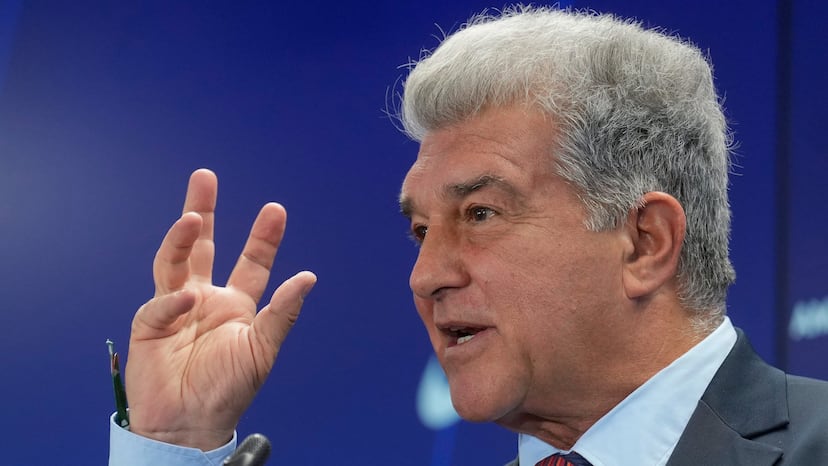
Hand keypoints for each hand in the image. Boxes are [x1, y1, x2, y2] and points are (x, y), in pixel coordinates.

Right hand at [124, 169, 316, 449]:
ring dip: (181, 239)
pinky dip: (172, 303)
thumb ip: (282, 312)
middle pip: (203, 246)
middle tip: (205, 177)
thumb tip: (308, 277)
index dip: (263, 237)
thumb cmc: (227, 389)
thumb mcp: (262, 349)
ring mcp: (175, 308)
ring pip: (174, 261)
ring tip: (193, 218)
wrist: (188, 424)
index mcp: (235, 304)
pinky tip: (185, 302)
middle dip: (203, 210)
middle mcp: (204, 298)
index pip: (251, 262)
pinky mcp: (149, 324)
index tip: (275, 209)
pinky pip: (160, 306)